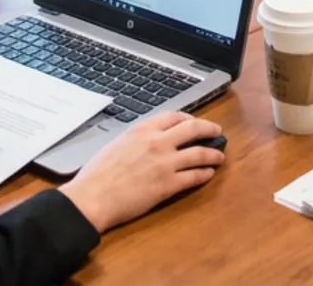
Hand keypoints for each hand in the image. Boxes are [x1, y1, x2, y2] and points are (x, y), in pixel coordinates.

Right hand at [61, 113, 224, 232]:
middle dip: (209, 129)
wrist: (93, 197)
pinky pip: (194, 176)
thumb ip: (136, 139)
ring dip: (213, 153)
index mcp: (142, 130)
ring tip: (219, 156)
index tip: (194, 122)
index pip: (174, 116)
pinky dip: (205, 173)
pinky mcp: (168, 184)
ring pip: (199, 153)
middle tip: (217, 132)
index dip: (188, 118)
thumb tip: (147, 141)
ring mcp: (165, 163)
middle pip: (193, 128)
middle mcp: (157, 142)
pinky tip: (209, 173)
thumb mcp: (116, 144)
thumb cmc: (97, 174)